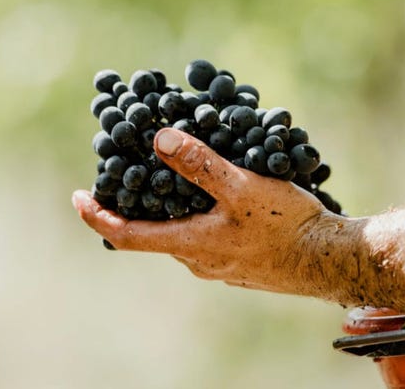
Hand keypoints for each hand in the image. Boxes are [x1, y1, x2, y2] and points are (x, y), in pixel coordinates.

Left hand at [73, 128, 349, 296]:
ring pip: (181, 233)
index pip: (126, 234)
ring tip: (177, 172)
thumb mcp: (241, 188)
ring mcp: (217, 265)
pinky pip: (204, 237)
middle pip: (153, 232)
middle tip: (133, 168)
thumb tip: (159, 140)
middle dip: (139, 202)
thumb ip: (200, 165)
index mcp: (189, 244)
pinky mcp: (237, 263)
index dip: (97, 216)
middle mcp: (197, 260)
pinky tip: (217, 193)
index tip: (77, 197)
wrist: (328, 259)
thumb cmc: (286, 225)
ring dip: (171, 206)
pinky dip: (196, 213)